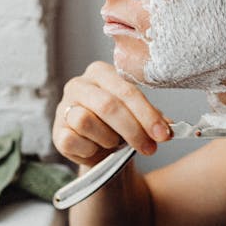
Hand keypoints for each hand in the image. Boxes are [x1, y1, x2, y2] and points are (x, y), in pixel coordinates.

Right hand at [53, 61, 170, 166]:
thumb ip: (153, 118)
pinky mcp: (56, 131)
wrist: (100, 153)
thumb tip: (169, 129)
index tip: (163, 134)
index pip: (126, 90)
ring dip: (108, 138)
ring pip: (86, 121)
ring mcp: (64, 107)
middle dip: (133, 130)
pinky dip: (90, 149)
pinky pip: (73, 140)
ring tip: (114, 143)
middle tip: (149, 148)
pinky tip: (96, 149)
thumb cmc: (120, 127)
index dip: (147, 114)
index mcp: (101, 73)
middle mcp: (79, 85)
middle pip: (108, 105)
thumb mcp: (139, 118)